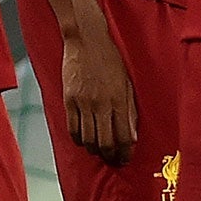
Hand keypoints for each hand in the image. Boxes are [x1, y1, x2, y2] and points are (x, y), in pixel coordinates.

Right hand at [63, 24, 138, 165]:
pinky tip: (84, 140)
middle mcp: (102, 104)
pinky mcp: (68, 100)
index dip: (125, 152)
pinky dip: (78, 139)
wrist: (86, 40)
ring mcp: (83, 103)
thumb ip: (130, 110)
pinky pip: (72, 129)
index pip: (124, 136)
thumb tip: (132, 136)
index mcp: (120, 99)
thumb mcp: (128, 83)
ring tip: (99, 152)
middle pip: (105, 142)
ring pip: (88, 139)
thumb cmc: (111, 60)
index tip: (126, 158)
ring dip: (95, 150)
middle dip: (111, 156)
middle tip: (113, 160)